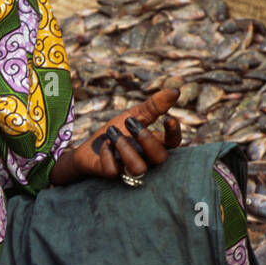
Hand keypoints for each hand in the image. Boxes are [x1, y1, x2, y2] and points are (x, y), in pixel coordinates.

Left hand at [50, 88, 182, 185]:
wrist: (89, 146)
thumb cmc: (117, 131)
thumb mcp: (135, 115)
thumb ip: (154, 106)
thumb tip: (176, 90)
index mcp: (154, 144)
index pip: (173, 143)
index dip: (174, 133)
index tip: (168, 119)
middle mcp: (145, 159)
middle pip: (160, 158)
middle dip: (146, 138)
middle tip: (129, 122)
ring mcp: (128, 169)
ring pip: (138, 168)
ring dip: (125, 147)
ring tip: (112, 133)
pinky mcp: (111, 174)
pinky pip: (113, 171)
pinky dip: (107, 155)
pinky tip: (104, 145)